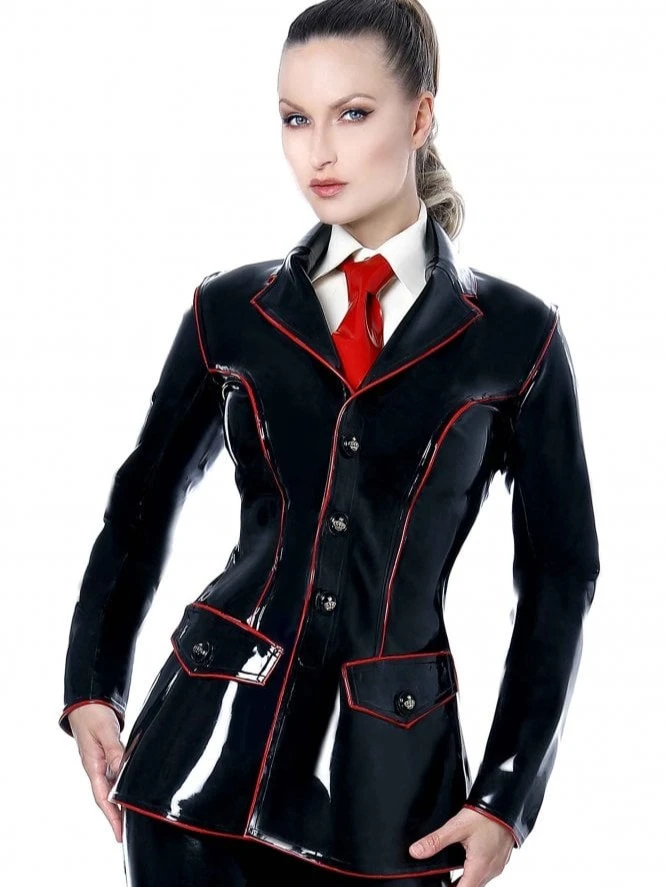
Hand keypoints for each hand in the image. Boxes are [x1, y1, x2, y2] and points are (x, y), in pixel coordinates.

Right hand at [68, 703, 125, 842]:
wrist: (87, 702)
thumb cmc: (93, 715)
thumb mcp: (105, 731)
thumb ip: (114, 749)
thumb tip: (121, 769)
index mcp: (93, 765)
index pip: (103, 797)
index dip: (112, 816)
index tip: (119, 834)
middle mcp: (97, 767)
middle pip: (108, 797)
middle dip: (118, 815)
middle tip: (130, 832)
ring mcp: (101, 762)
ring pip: (112, 787)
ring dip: (121, 801)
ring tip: (134, 816)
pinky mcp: (107, 756)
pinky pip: (116, 774)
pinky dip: (123, 784)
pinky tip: (132, 789)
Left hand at [409, 806, 514, 886]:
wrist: (504, 803)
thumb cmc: (485, 816)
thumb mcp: (456, 827)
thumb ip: (435, 841)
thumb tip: (416, 852)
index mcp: (479, 868)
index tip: (439, 885)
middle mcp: (491, 870)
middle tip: (442, 879)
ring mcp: (497, 865)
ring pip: (479, 881)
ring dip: (466, 881)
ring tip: (451, 876)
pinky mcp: (500, 858)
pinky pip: (486, 872)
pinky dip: (474, 873)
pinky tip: (466, 864)